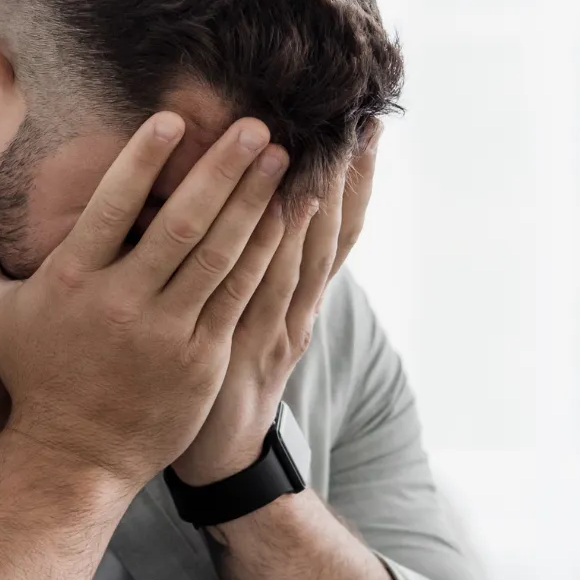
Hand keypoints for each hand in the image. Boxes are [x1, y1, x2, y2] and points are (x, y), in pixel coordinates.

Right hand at [0, 112, 290, 494]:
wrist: (76, 455)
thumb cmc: (34, 373)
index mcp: (72, 281)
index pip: (110, 207)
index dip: (143, 160)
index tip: (172, 118)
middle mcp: (122, 304)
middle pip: (181, 225)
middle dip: (221, 170)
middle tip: (256, 125)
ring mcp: (167, 334)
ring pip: (219, 257)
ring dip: (254, 203)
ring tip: (282, 158)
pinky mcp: (201, 359)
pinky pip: (237, 296)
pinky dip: (263, 253)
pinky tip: (286, 217)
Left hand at [168, 120, 383, 486]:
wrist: (214, 459)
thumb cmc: (218, 384)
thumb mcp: (245, 325)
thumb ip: (252, 274)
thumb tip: (258, 218)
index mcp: (298, 304)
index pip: (336, 233)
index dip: (354, 183)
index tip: (365, 130)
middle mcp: (296, 312)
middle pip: (329, 235)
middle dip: (344, 178)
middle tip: (356, 119)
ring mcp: (273, 331)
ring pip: (304, 255)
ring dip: (318, 199)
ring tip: (325, 145)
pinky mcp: (243, 348)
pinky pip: (264, 287)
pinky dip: (276, 246)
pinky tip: (282, 206)